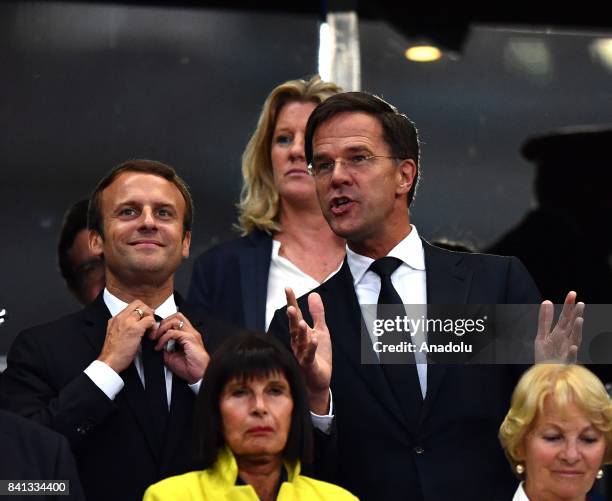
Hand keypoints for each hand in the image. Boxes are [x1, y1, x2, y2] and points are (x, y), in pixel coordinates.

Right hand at [98, 301, 154, 372]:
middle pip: (139, 303)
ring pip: (145, 309)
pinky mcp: (135, 329)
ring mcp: (128, 322)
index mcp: (115, 318)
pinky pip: (149, 320)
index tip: (145, 318)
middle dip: (147, 311)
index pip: (131, 306)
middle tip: (150, 321)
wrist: (109, 361)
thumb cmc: (113, 352)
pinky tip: (151, 334)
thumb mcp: (115, 334)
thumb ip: (123, 326)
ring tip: (150, 329)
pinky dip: (153, 326)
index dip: (141, 310)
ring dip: (151, 318)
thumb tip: (136, 324)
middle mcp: (121, 317)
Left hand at [150, 313, 209, 383]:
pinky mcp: (190, 338)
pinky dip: (163, 338)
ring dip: (162, 328)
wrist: (199, 375)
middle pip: (176, 316)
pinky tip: (160, 346)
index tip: (155, 334)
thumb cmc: (190, 368)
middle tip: (154, 334)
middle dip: (163, 323)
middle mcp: (190, 332)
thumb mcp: (171, 357)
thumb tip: (156, 344)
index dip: (164, 324)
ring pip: (175, 320)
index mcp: (187, 335)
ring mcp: (191, 334)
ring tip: (156, 338)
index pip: (176, 320)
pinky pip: (172, 332)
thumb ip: (165, 348)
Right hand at [285, 287, 331, 413]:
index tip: (287, 288)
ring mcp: (302, 354)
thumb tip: (313, 294)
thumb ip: (317, 314)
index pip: (295, 315)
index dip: (292, 302)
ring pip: (300, 342)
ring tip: (300, 322)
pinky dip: (311, 347)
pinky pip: (309, 356)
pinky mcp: (309, 365)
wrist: (318, 381)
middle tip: (290, 307)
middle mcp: (298, 342)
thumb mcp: (321, 331)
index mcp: (300, 333)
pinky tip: (314, 339)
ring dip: (300, 332)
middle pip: (294, 327)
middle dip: (292, 318)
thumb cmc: (318, 355)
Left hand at [535, 291, 583, 362]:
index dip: (568, 305)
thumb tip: (547, 301)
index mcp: (560, 333)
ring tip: (579, 319)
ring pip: (574, 339)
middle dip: (576, 315)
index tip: (572, 293)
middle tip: (580, 303)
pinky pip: (569, 358)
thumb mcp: (541, 336)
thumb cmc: (544, 356)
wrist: (543, 374)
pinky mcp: (565, 363)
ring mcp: (567, 351)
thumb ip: (544, 320)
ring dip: (577, 330)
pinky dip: (571, 353)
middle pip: (571, 325)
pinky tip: (572, 346)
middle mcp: (566, 340)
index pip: (565, 317)